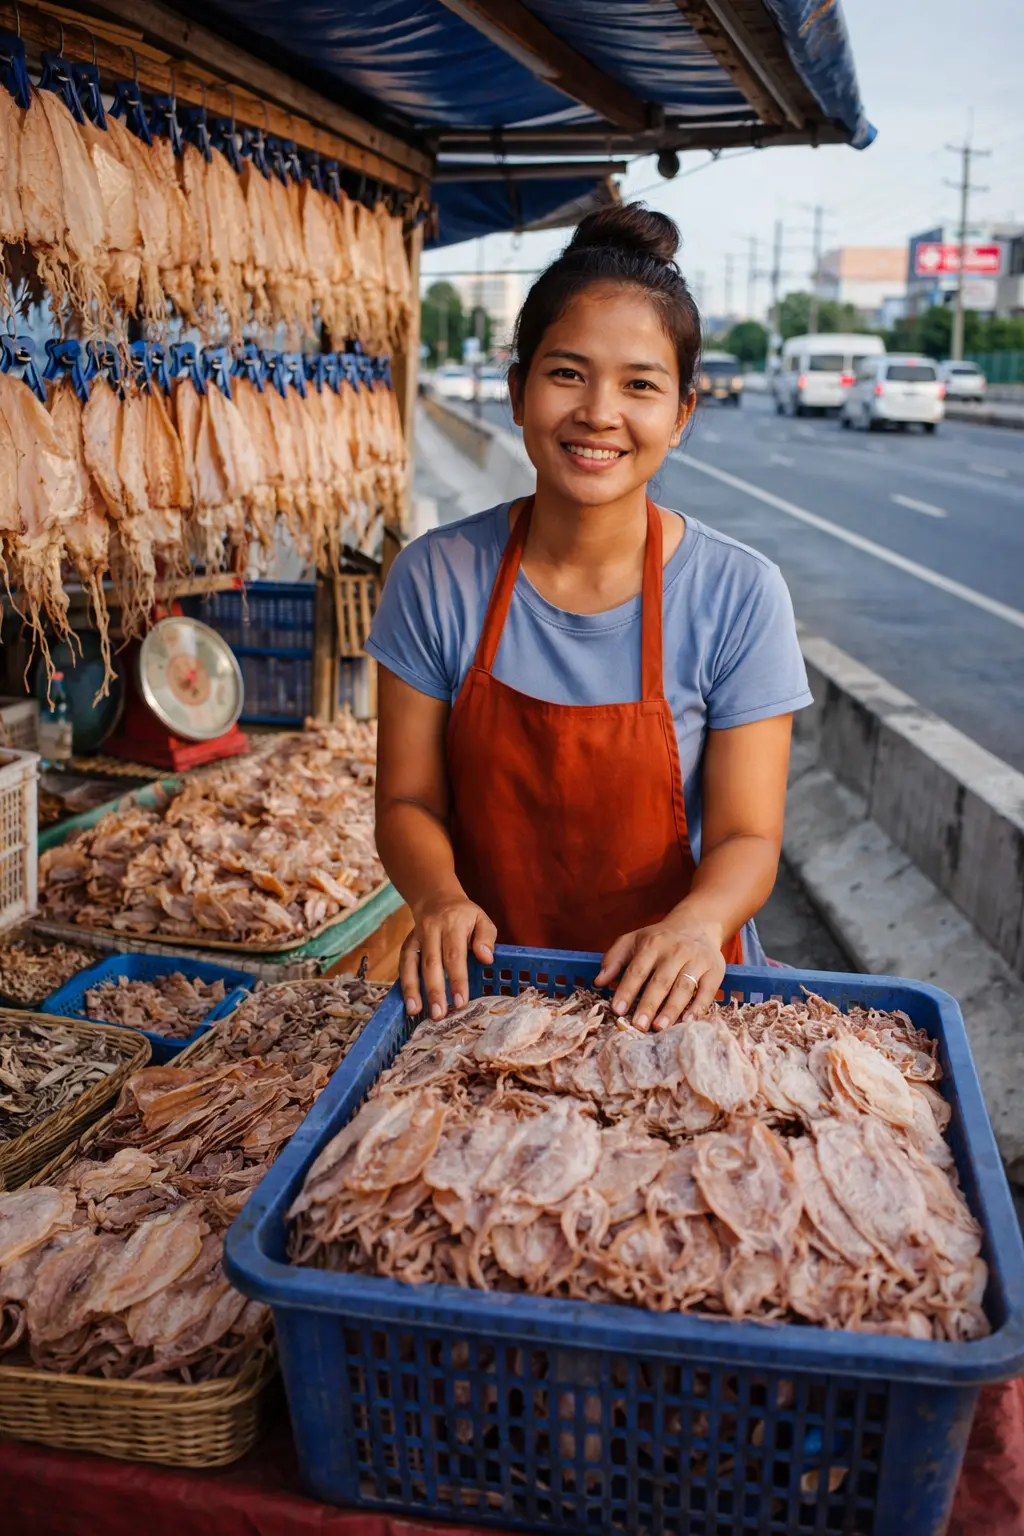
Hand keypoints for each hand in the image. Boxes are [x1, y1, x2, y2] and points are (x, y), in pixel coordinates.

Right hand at [400, 892, 496, 1020]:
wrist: (436, 898)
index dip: (457, 979)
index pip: (455, 954)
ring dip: (413, 989)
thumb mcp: (482, 919)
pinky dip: (404, 983)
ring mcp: (417, 937)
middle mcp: (432, 930)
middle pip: (432, 962)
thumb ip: (486, 937)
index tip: (460, 1001)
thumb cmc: (464, 915)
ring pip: (413, 964)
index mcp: (454, 924)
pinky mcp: (407, 943)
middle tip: (439, 1015)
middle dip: (434, 990)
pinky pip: (403, 963)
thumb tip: (487, 958)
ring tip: (416, 1012)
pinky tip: (408, 1003)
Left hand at [594, 914, 725, 1031]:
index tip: (617, 1010)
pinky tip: (688, 1021)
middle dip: (649, 1004)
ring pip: (684, 987)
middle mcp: (675, 950)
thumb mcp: (632, 941)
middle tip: (638, 1026)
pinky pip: (707, 991)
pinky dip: (698, 1007)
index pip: (637, 970)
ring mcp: (697, 960)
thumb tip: (598, 982)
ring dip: (672, 1009)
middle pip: (661, 981)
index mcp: (652, 944)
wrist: (697, 925)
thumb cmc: (659, 940)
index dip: (626, 990)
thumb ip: (613, 959)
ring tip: (659, 1028)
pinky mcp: (714, 970)